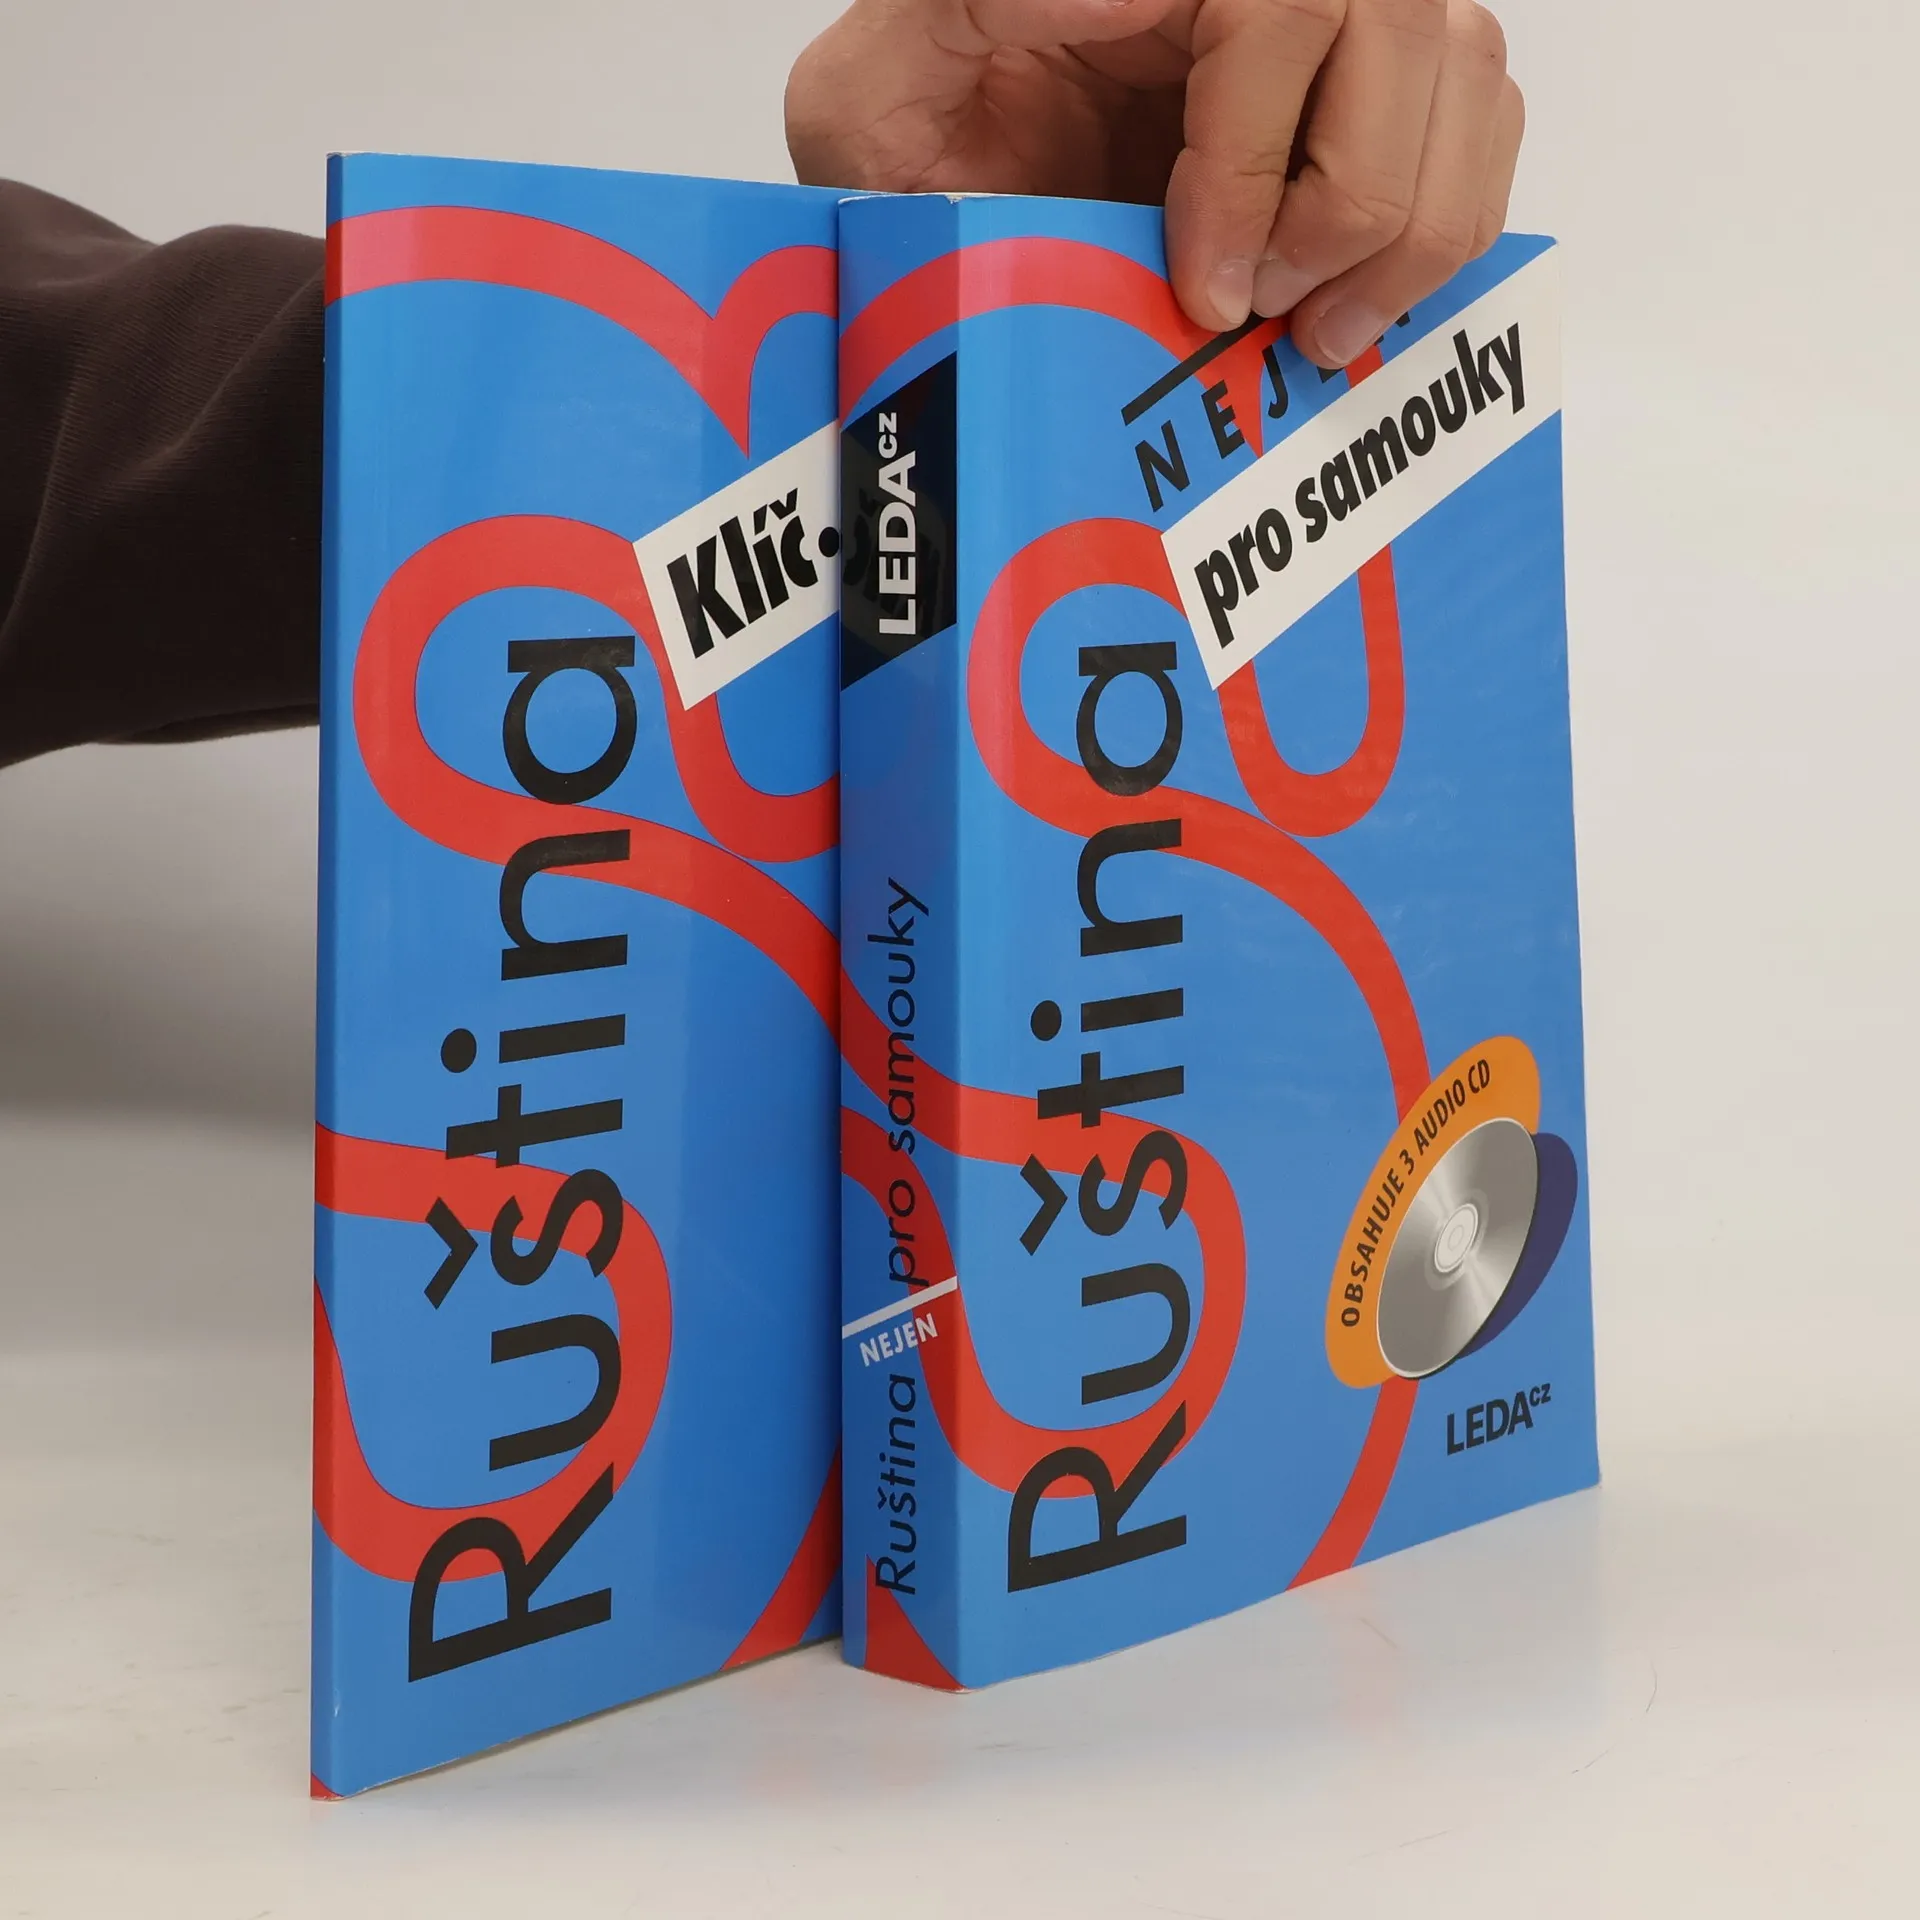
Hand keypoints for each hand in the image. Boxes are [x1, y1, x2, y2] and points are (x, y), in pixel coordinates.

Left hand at [787, 0, 1523, 365]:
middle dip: (1349, 208)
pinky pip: (1475, 129)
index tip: (1208, 284)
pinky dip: (1440, 230)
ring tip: (1315, 333)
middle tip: (1268, 317)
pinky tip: (1355, 303)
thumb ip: (969, 7)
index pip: (1283, 10)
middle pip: (1408, 36)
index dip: (1259, 163)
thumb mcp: (877, 89)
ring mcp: (1333, 23)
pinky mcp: (1371, 94)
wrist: (931, 203)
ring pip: (1464, 80)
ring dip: (1410, 232)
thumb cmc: (906, 154)